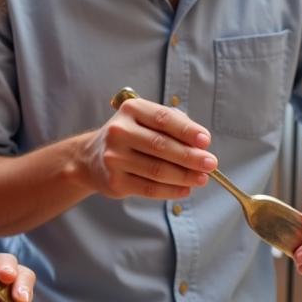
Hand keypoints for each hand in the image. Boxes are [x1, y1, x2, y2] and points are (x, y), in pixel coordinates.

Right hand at [79, 94, 216, 199]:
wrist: (90, 158)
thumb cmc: (130, 137)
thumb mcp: (145, 121)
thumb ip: (172, 127)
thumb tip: (201, 146)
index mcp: (131, 110)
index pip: (163, 119)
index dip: (187, 130)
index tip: (206, 141)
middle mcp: (119, 132)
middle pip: (161, 146)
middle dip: (190, 157)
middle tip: (211, 164)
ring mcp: (114, 158)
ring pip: (157, 170)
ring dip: (184, 176)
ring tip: (202, 178)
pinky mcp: (115, 181)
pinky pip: (149, 188)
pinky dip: (171, 191)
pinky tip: (185, 189)